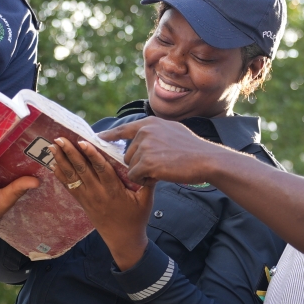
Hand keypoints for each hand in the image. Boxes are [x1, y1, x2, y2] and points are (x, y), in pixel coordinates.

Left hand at [51, 138, 157, 269]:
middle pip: (82, 170)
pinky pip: (69, 187)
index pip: (101, 169)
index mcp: (114, 190)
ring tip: (52, 146)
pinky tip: (53, 164)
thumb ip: (148, 181)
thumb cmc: (136, 218)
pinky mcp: (83, 202)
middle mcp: (98, 193)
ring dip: (61, 161)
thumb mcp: (147, 200)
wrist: (123, 239)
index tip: (82, 142)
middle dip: (70, 153)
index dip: (91, 155)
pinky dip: (61, 175)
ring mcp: (88, 198)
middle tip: (59, 138)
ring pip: (72, 177)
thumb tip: (152, 162)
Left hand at [110, 117, 229, 185]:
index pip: (124, 129)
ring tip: (163, 169)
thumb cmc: (192, 148)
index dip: (109, 135)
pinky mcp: (146, 162)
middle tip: (159, 165)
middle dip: (139, 164)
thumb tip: (143, 133)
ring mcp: (144, 147)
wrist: (205, 159)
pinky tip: (160, 176)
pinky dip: (145, 180)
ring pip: (131, 166)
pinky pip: (135, 176)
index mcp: (149, 123)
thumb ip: (155, 131)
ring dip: (143, 172)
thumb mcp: (172, 130)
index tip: (97, 138)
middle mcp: (144, 132)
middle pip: (128, 154)